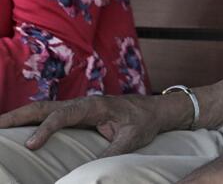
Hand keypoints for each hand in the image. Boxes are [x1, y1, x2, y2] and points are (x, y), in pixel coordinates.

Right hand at [0, 93, 189, 156]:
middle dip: (18, 116)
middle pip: (44, 106)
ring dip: (19, 117)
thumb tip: (92, 169)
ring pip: (42, 109)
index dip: (46, 129)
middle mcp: (81, 103)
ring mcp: (77, 107)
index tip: (31, 145)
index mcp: (94, 106)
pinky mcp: (75, 114)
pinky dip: (30, 120)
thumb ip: (112, 152)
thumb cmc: (144, 122)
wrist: (154, 109)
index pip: (63, 115)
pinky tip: (16, 129)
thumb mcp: (132, 138)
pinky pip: (48, 115)